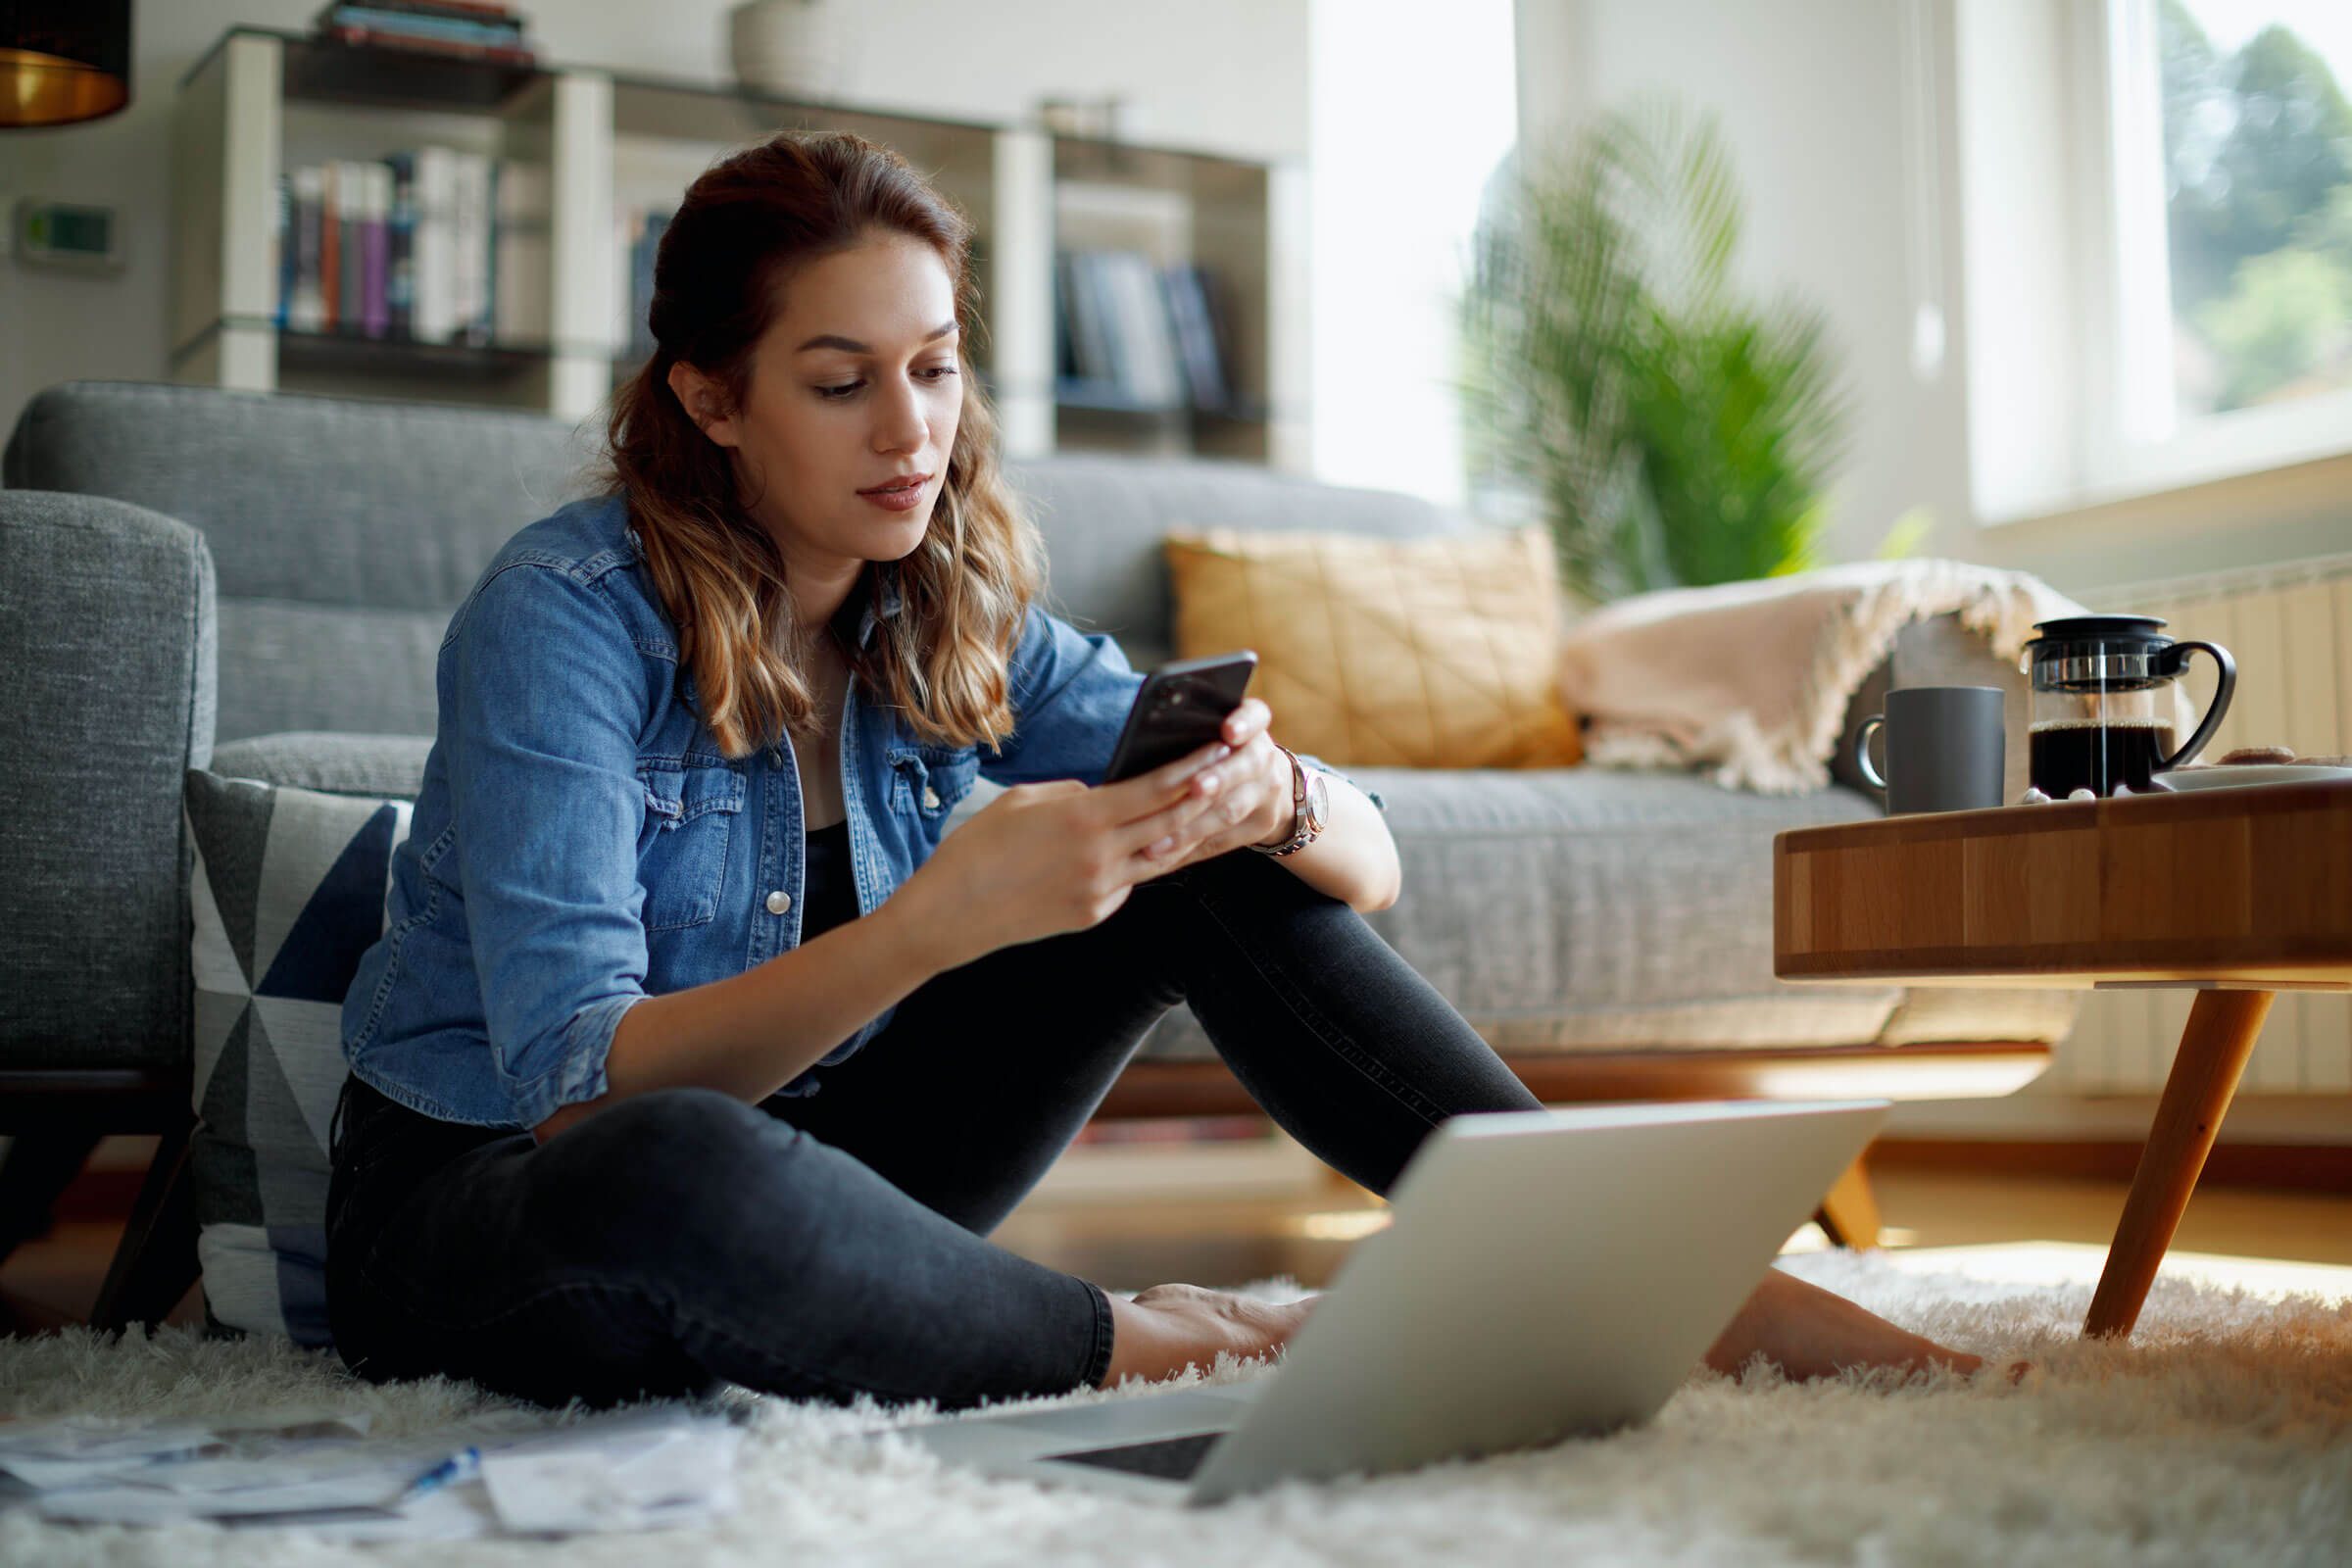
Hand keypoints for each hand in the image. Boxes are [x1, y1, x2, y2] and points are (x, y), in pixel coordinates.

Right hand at [889, 734, 1250, 969]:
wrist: (951, 916)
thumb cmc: (976, 849)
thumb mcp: (1023, 801)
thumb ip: (1074, 794)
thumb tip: (1107, 794)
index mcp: (1083, 818)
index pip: (1156, 789)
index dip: (1193, 768)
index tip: (1218, 750)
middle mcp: (1102, 856)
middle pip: (1172, 822)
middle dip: (1205, 796)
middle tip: (1232, 775)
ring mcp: (1102, 891)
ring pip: (1160, 856)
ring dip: (1186, 832)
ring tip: (1210, 809)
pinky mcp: (1094, 913)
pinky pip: (1129, 881)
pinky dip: (1141, 861)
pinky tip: (1151, 845)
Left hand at [1135, 697, 1294, 874]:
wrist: (1267, 783)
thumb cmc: (1221, 749)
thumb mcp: (1219, 728)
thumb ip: (1195, 727)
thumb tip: (1143, 730)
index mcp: (1254, 724)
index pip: (1256, 715)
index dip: (1244, 723)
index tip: (1229, 731)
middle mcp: (1265, 757)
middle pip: (1245, 767)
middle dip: (1218, 778)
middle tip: (1195, 787)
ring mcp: (1267, 794)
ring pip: (1230, 811)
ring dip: (1193, 827)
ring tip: (1158, 840)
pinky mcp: (1259, 826)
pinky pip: (1221, 841)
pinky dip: (1189, 849)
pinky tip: (1161, 856)